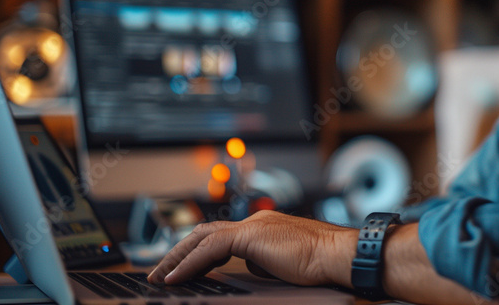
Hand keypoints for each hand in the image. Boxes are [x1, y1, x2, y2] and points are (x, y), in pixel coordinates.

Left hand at [146, 210, 355, 286]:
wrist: (339, 256)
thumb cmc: (324, 264)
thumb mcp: (287, 264)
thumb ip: (267, 262)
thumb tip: (254, 269)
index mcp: (265, 228)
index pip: (222, 236)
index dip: (197, 251)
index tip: (181, 268)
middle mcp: (256, 222)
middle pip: (205, 232)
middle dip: (179, 252)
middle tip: (158, 271)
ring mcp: (254, 226)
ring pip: (202, 238)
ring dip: (176, 258)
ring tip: (158, 277)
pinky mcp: (251, 237)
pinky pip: (209, 249)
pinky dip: (188, 264)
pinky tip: (174, 278)